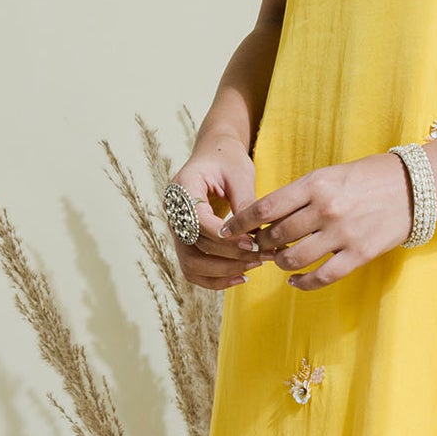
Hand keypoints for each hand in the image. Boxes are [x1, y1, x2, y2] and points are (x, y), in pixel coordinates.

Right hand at [173, 139, 263, 293]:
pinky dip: (215, 279)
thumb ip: (245, 203)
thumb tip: (257, 235)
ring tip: (255, 264)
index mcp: (182, 188)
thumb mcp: (240, 174)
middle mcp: (173, 212)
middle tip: (263, 255)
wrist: (214, 156)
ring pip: (191, 264)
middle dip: (230, 256)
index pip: (197, 221)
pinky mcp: (185, 242)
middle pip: (193, 246)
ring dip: (224, 271)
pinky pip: (194, 269)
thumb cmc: (227, 160)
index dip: (224, 237)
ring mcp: (176, 229)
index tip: (253, 242)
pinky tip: (241, 276)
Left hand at [239, 152, 416, 289]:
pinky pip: (322, 277)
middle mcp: (326, 210)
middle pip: (276, 235)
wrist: (415, 187)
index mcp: (316, 185)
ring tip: (280, 259)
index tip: (228, 231)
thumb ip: (301, 194)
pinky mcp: (359, 255)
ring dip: (280, 262)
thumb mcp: (331, 174)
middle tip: (256, 246)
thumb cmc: (369, 176)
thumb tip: (268, 216)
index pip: (266, 207)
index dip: (241, 222)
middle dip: (260, 244)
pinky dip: (303, 282)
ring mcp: (343, 234)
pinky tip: (296, 281)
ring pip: (294, 258)